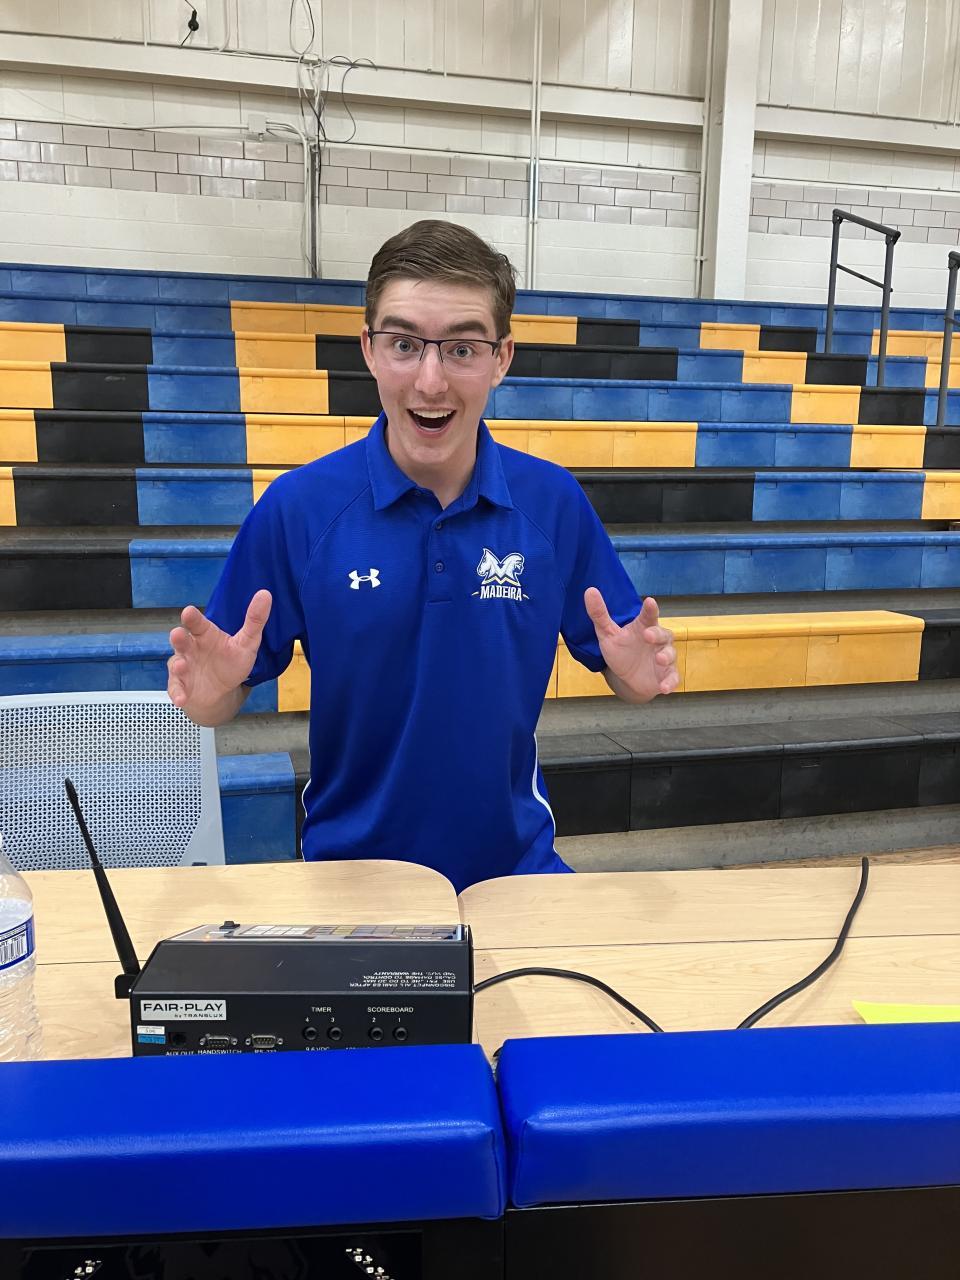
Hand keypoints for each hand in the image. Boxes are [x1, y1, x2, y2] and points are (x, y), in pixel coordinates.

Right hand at [167, 589, 272, 723]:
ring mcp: (183, 667)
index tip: (188, 611)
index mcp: (204, 634)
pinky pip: (177, 689)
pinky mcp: (181, 686)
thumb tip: (266, 594)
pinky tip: (181, 699)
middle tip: (178, 634)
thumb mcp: (247, 642)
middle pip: (182, 640)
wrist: (221, 691)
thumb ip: (254, 620)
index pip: (197, 623)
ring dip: (179, 666)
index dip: (192, 618)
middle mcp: (190, 648)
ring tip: (182, 666)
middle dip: (178, 638)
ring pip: (177, 664)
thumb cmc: (231, 662)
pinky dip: (177, 694)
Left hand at [584, 588, 679, 701]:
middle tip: (648, 635)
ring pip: (670, 654)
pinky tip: (664, 688)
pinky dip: (670, 682)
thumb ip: (600, 614)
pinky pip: (672, 678)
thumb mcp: (607, 634)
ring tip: (659, 659)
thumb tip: (589, 590)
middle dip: (657, 634)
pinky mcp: (666, 675)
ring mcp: (664, 658)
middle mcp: (657, 641)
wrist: (627, 679)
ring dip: (666, 656)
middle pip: (663, 634)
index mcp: (644, 627)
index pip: (648, 616)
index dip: (650, 609)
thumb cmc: (620, 651)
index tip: (650, 601)